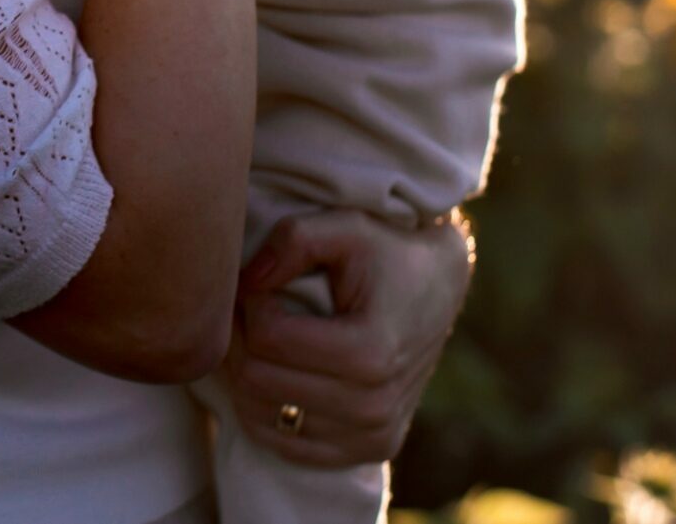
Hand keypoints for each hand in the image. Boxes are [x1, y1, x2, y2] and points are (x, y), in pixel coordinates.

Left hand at [218, 209, 473, 467]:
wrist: (438, 287)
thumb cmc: (386, 251)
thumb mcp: (346, 226)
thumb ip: (295, 240)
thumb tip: (246, 281)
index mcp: (372, 352)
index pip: (268, 338)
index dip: (247, 301)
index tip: (256, 280)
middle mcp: (375, 405)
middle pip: (258, 381)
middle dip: (237, 338)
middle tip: (242, 307)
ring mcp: (373, 434)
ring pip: (261, 416)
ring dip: (242, 374)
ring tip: (253, 334)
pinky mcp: (368, 449)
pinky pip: (284, 445)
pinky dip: (261, 409)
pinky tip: (268, 369)